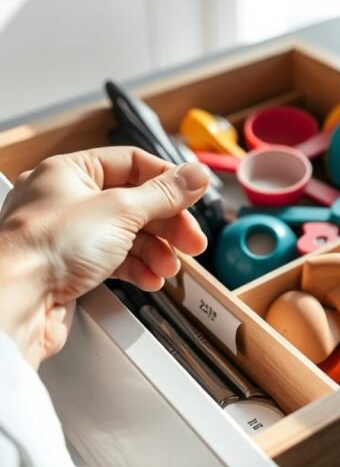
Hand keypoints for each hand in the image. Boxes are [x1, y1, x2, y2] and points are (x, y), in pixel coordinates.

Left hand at [0, 147, 208, 366]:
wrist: (14, 303)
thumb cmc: (46, 248)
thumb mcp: (120, 210)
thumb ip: (164, 193)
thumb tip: (194, 175)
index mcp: (71, 172)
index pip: (132, 163)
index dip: (167, 180)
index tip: (193, 196)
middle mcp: (66, 200)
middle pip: (133, 202)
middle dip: (165, 223)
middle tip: (190, 240)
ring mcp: (66, 236)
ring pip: (124, 234)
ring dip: (153, 250)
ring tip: (168, 266)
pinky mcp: (68, 268)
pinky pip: (111, 261)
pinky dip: (135, 269)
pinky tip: (149, 278)